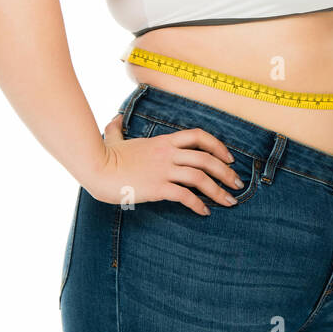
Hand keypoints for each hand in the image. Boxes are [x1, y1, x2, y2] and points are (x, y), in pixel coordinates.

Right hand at [84, 113, 243, 214]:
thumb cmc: (103, 156)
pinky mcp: (158, 187)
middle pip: (206, 158)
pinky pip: (185, 196)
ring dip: (219, 190)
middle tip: (237, 184)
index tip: (229, 158)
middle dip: (226, 172)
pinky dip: (198, 204)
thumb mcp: (113, 138)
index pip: (199, 136)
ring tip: (229, 202)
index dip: (218, 146)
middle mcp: (168, 154)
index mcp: (164, 141)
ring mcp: (164, 170)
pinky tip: (204, 212)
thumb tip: (114, 119)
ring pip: (201, 177)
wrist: (95, 169)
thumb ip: (117, 129)